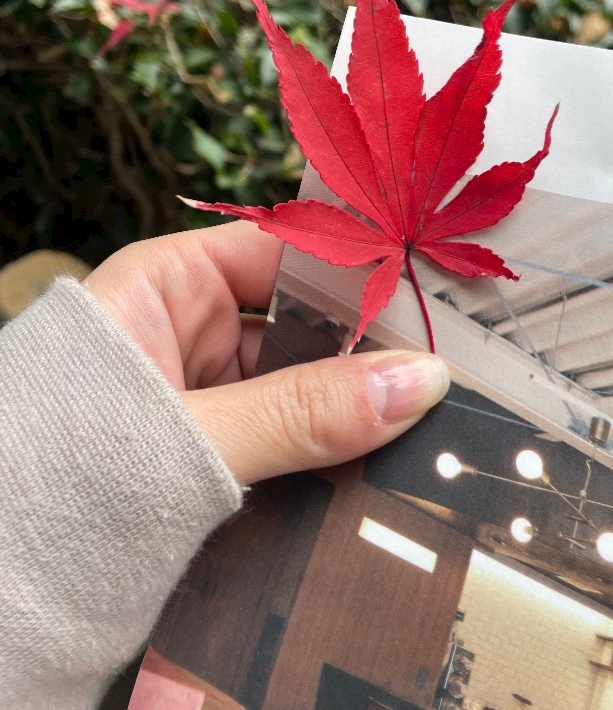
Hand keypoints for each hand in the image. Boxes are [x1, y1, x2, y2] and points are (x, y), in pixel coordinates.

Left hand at [84, 221, 448, 483]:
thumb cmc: (48, 485)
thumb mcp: (188, 440)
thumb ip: (306, 413)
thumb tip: (418, 382)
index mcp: (164, 284)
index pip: (283, 250)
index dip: (356, 266)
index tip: (428, 291)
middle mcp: (186, 331)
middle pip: (302, 322)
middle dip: (365, 353)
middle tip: (442, 376)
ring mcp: (202, 394)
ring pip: (301, 385)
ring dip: (352, 413)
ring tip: (421, 426)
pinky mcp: (212, 453)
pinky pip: (288, 437)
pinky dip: (328, 455)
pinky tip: (374, 469)